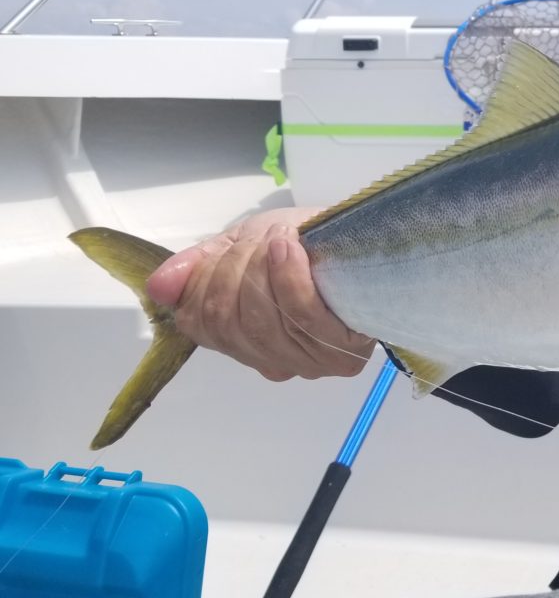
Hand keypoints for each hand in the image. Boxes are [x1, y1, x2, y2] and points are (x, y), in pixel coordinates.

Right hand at [147, 207, 374, 379]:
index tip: (226, 251)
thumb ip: (196, 268)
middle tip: (258, 239)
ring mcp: (311, 361)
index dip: (205, 284)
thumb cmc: (302, 244)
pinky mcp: (345, 350)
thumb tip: (158, 287)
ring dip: (264, 270)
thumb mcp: (239, 246)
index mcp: (244, 343)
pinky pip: (304, 318)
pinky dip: (290, 279)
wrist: (361, 236)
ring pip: (264, 321)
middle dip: (236, 270)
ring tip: (278, 239)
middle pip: (231, 322)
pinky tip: (288, 250)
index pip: (203, 325)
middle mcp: (275, 361)